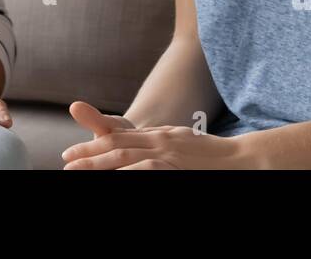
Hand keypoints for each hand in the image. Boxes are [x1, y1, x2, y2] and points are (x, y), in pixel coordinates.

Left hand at [61, 100, 244, 169]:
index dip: (95, 144)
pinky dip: (126, 170)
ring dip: (99, 162)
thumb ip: (161, 145)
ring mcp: (168, 151)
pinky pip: (146, 167)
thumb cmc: (216, 157)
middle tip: (66, 160)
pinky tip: (112, 176)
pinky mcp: (176, 164)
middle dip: (89, 152)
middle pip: (117, 143)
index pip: (121, 137)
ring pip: (125, 154)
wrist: (244, 158)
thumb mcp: (183, 145)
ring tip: (76, 169)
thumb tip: (142, 157)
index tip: (74, 153)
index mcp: (161, 136)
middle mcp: (161, 139)